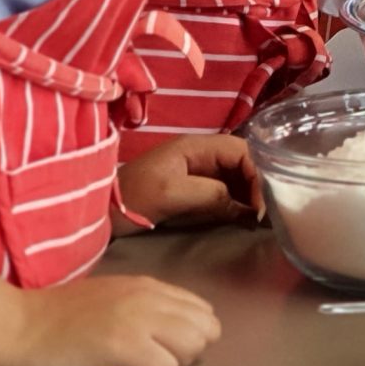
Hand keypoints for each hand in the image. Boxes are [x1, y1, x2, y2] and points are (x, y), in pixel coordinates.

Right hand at [0, 275, 222, 365]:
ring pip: (192, 348)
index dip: (189, 336)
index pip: (203, 312)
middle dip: (188, 353)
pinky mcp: (120, 346)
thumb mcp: (109, 300)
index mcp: (147, 286)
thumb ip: (143, 308)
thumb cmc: (53, 320)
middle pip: (206, 331)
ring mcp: (136, 320)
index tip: (163, 348)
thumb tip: (174, 333)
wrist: (12, 327)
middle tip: (154, 362)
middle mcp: (148, 298)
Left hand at [117, 134, 261, 231]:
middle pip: (243, 163)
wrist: (102, 212)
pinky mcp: (194, 191)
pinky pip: (225, 193)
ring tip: (257, 220)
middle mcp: (202, 155)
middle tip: (262, 214)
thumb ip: (211, 194)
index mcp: (197, 146)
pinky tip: (244, 219)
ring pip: (237, 178)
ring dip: (250, 196)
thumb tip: (243, 207)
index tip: (260, 204)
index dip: (257, 174)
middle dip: (257, 185)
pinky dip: (238, 205)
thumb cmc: (133, 197)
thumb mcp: (172, 194)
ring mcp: (198, 173)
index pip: (242, 150)